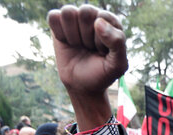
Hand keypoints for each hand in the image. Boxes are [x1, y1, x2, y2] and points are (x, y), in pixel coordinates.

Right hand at [48, 4, 127, 130]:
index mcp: (111, 21)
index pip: (102, 17)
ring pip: (68, 12)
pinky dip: (59, 33)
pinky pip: (53, 16)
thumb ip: (117, 42)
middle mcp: (94, 16)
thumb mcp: (118, 64)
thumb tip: (98, 22)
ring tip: (79, 45)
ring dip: (72, 34)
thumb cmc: (102, 73)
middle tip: (89, 48)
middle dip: (86, 35)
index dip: (100, 38)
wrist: (82, 86)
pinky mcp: (59, 24)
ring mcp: (76, 19)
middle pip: (85, 11)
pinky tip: (67, 42)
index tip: (101, 51)